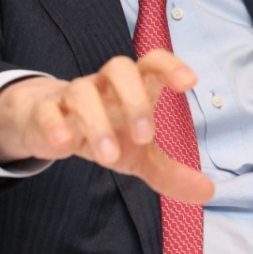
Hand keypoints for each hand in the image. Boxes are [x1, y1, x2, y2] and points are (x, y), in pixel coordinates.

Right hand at [0, 51, 214, 204]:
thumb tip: (208, 192)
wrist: (47, 124)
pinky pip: (47, 111)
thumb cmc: (104, 130)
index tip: (188, 83)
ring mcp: (72, 95)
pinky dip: (55, 125)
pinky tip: (64, 145)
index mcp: (133, 87)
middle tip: (145, 136)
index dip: (170, 66)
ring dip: (97, 122)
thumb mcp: (139, 155)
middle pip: (119, 68)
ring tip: (109, 157)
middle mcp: (104, 84)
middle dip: (134, 100)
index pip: (152, 62)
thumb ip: (170, 172)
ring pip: (82, 92)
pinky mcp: (45, 112)